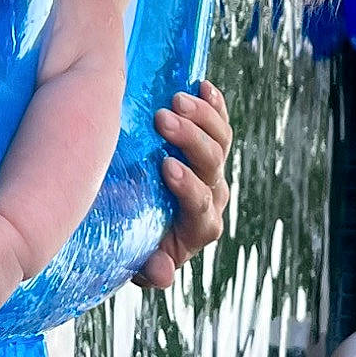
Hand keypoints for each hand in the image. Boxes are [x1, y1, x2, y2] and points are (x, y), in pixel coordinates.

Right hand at [133, 80, 231, 289]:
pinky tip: (201, 85)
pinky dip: (213, 103)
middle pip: (212, 165)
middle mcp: (212, 196)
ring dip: (200, 117)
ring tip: (174, 99)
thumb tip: (162, 272)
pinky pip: (220, 122)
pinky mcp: (211, 146)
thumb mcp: (137, 260)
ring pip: (220, 140)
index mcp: (198, 227)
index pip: (200, 207)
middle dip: (190, 141)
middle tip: (162, 120)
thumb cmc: (135, 242)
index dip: (188, 187)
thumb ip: (149, 267)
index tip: (166, 166)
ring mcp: (213, 170)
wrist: (140, 220)